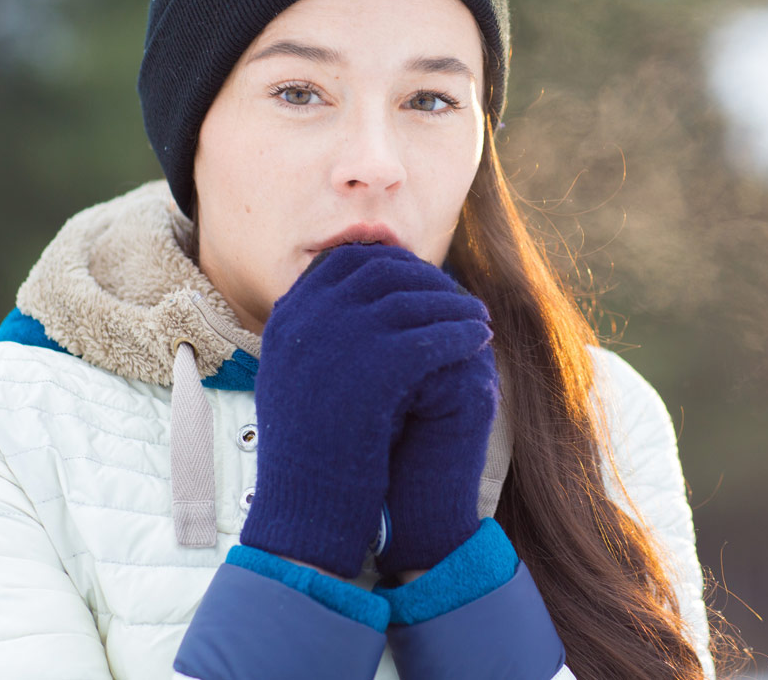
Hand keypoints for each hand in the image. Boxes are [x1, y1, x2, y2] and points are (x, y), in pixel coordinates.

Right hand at [240, 243, 491, 578]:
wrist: (305, 505)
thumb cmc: (307, 451)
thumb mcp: (297, 379)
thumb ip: (318, 334)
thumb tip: (359, 298)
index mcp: (288, 318)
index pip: (344, 261)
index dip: (388, 262)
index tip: (418, 273)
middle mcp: (309, 319)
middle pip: (382, 273)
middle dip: (426, 280)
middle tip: (455, 295)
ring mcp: (341, 339)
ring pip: (411, 300)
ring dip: (452, 305)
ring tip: (478, 317)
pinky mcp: (376, 367)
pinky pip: (431, 336)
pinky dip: (460, 334)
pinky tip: (480, 340)